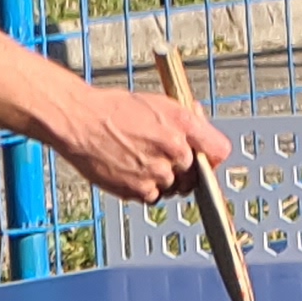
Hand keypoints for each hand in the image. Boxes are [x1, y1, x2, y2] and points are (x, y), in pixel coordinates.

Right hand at [45, 86, 230, 204]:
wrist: (81, 121)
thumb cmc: (115, 109)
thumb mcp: (159, 103)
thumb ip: (186, 120)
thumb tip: (202, 133)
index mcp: (183, 124)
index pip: (220, 150)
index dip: (212, 156)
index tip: (206, 159)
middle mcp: (175, 150)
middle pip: (196, 174)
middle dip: (184, 169)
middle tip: (161, 156)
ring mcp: (158, 173)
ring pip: (174, 187)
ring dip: (164, 180)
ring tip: (141, 160)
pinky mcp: (139, 190)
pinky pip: (154, 197)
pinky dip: (146, 189)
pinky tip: (131, 170)